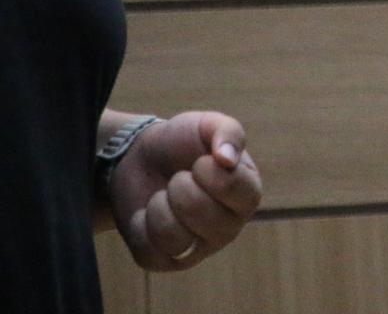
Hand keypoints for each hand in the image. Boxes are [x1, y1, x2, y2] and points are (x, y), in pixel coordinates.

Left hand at [108, 112, 262, 271]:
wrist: (141, 159)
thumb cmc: (182, 143)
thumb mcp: (206, 125)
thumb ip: (227, 131)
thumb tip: (227, 158)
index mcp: (247, 194)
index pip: (236, 190)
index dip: (209, 171)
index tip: (199, 161)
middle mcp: (229, 227)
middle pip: (203, 215)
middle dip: (180, 187)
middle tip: (178, 177)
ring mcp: (199, 248)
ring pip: (176, 237)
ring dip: (160, 206)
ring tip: (163, 195)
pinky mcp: (165, 262)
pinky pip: (151, 252)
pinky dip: (141, 225)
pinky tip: (148, 214)